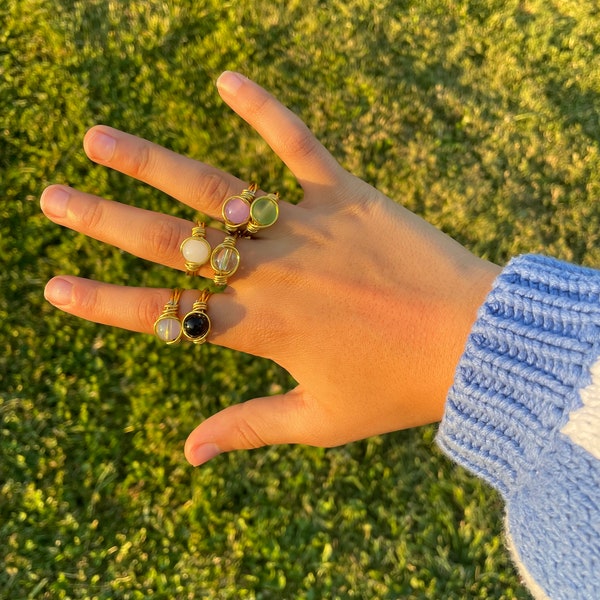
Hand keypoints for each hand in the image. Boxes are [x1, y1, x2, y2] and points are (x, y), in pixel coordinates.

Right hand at [41, 72, 499, 465]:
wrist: (475, 343)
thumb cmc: (398, 388)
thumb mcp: (320, 421)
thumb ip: (249, 428)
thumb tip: (188, 452)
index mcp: (261, 329)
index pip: (164, 315)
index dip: (104, 303)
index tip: (53, 285)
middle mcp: (271, 272)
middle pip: (170, 243)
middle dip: (104, 221)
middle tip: (51, 197)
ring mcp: (306, 228)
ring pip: (215, 190)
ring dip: (152, 162)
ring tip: (98, 139)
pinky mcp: (347, 196)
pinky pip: (298, 146)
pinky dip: (264, 110)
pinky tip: (224, 79)